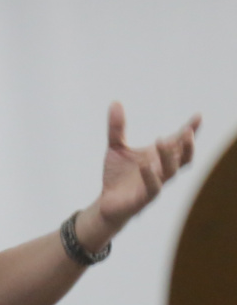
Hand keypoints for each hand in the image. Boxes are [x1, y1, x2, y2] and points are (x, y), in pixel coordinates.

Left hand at [98, 101, 200, 228]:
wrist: (106, 202)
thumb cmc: (117, 175)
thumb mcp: (115, 147)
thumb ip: (117, 127)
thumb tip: (116, 101)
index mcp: (158, 157)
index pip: (178, 143)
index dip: (190, 130)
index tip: (198, 116)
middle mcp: (161, 170)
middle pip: (182, 158)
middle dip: (186, 145)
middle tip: (187, 131)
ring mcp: (154, 184)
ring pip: (170, 172)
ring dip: (168, 157)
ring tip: (161, 140)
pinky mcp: (143, 198)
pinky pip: (152, 188)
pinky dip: (150, 176)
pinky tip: (145, 165)